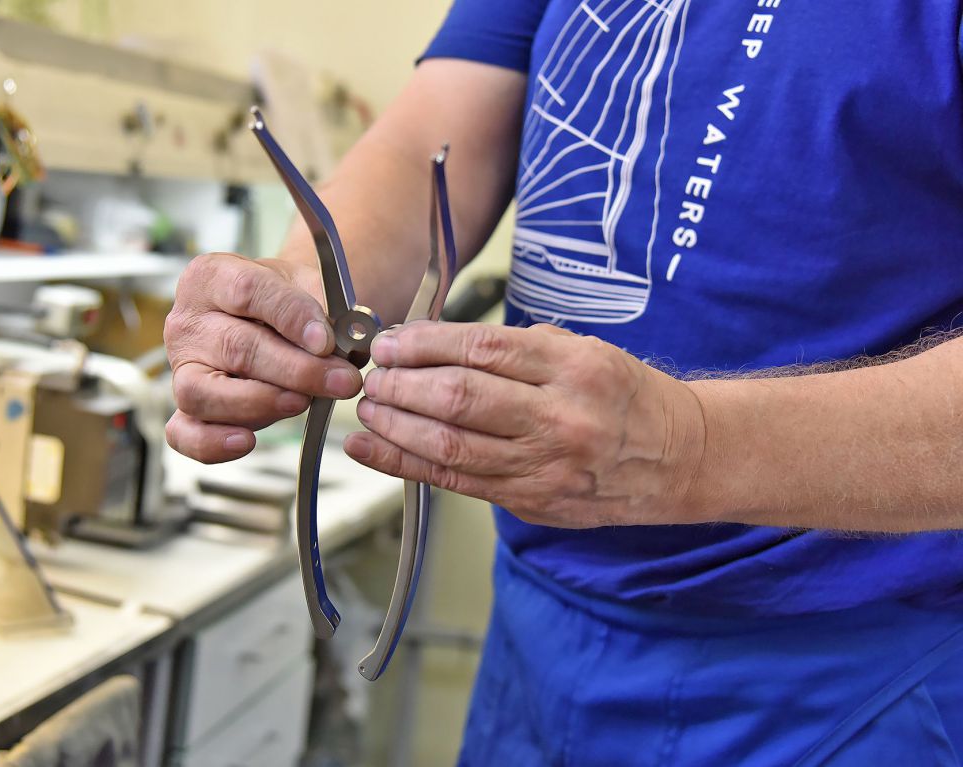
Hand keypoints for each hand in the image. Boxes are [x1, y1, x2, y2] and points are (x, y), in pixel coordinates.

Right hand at [164, 252, 362, 462]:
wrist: (273, 321)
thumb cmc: (285, 304)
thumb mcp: (306, 288)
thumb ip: (325, 310)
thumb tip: (348, 341)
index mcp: (212, 277)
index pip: (247, 291)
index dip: (290, 317)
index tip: (326, 341)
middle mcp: (188, 321)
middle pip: (235, 347)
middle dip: (296, 370)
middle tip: (341, 381)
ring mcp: (181, 367)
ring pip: (203, 392)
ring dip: (261, 403)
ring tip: (303, 402)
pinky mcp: (185, 407)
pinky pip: (185, 433)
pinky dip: (212, 442)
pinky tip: (246, 440)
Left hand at [342, 322, 708, 527]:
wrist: (678, 458)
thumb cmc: (624, 398)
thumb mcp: (582, 351)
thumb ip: (514, 349)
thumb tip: (431, 344)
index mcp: (574, 368)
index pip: (483, 349)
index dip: (424, 345)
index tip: (391, 343)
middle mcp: (560, 418)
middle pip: (459, 398)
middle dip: (402, 385)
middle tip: (374, 375)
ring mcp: (545, 467)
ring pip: (450, 444)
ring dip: (395, 425)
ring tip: (368, 408)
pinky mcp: (531, 502)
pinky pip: (456, 482)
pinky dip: (405, 464)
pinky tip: (372, 449)